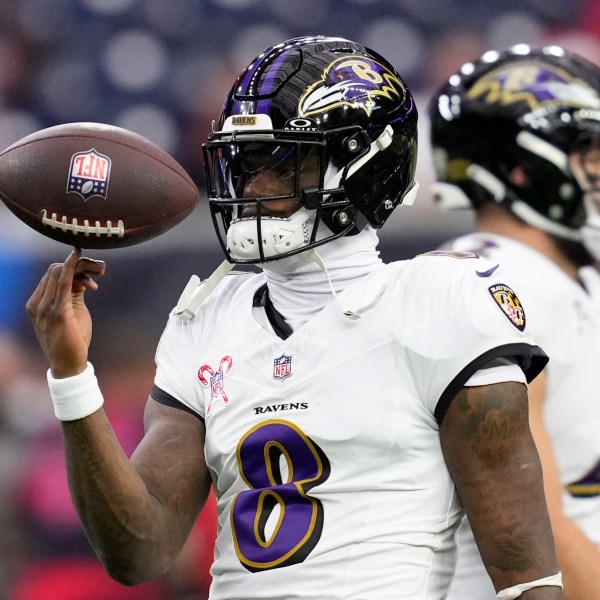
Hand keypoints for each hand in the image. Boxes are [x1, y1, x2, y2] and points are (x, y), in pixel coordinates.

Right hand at [26, 247, 105, 377]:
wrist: (69, 365)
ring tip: (101, 270)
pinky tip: (78, 256)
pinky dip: (71, 268)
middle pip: (55, 270)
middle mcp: (37, 303)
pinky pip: (63, 283)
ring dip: (82, 266)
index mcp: (36, 303)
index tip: (93, 273)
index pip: (51, 275)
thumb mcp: (71, 312)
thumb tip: (80, 278)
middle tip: (101, 268)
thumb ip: (72, 294)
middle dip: (79, 264)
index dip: (72, 267)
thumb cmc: (71, 340)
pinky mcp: (57, 312)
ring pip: (59, 272)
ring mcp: (44, 308)